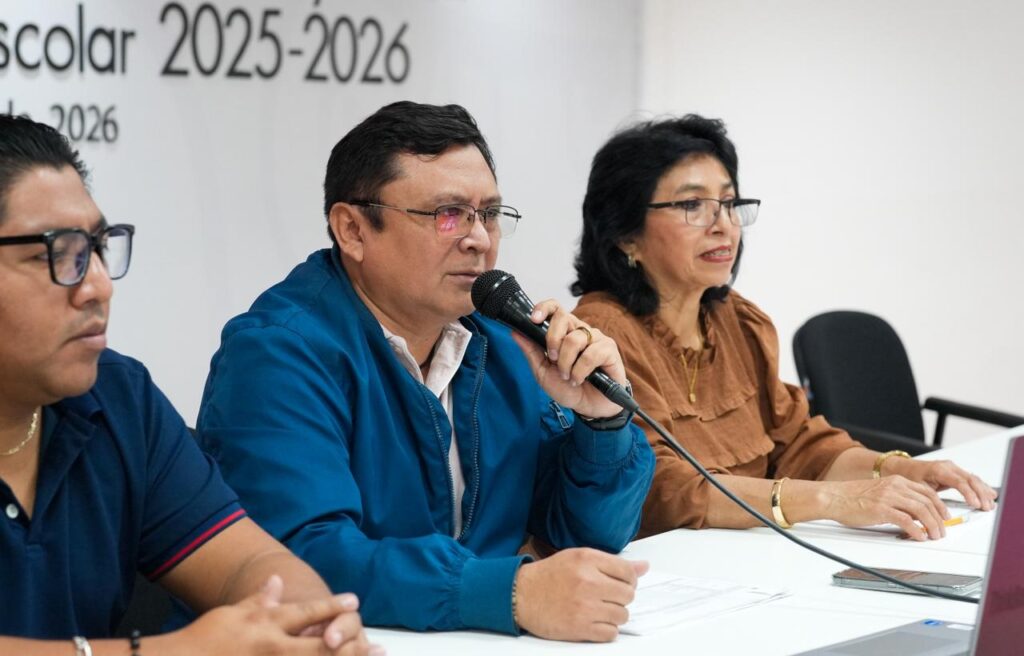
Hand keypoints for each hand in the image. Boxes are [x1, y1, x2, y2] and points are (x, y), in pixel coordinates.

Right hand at [174, 575, 380, 654]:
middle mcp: (274, 650)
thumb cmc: (204, 640)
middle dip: (351, 647)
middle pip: (321, 649)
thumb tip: (277, 580)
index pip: (306, 613)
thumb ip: (259, 600)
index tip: (353, 600)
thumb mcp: (231, 615)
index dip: (332, 606)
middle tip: (375, 645)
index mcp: (266, 626)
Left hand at [510, 299, 627, 418]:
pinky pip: (591, 354)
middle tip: (553, 359)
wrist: (588, 406)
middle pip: (564, 317)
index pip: (555, 308)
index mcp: (564, 332)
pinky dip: (580, 371)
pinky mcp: (609, 350)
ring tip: (567, 376)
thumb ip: (531, 351)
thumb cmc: (568, 387)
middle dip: (553, 340)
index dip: (544, 308)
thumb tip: (515, 332)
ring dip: (566, 362)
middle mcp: (580, 331)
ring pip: (575, 339)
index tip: (534, 319)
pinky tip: (579, 379)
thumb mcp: (543, 372)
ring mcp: (596, 338)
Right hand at [514, 547, 647, 641]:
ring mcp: (584, 606)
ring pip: (622, 615)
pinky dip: (606, 630)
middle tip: (607, 597)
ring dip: (614, 615)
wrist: (521, 595)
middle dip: (621, 597)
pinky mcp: (580, 627)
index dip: (629, 579)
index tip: (621, 583)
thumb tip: (644, 567)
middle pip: (628, 594)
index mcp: (588, 560)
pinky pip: (611, 633)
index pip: (628, 571)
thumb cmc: (550, 576)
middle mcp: (588, 582)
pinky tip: (594, 622)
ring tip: (599, 610)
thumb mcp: (579, 558)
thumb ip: (611, 563)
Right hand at [821, 477, 950, 540]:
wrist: (833, 497)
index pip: (927, 492)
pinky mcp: (881, 509)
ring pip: (921, 511)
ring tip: (934, 536)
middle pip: (928, 502)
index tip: (944, 517)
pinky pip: (906, 520)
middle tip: (941, 531)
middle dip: (939, 519)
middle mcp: (895, 486)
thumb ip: (897, 498)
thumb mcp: (879, 492)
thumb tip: (913, 515)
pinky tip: (919, 537)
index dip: (940, 506)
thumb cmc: (851, 497)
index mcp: (896, 481)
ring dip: (932, 526)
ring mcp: (888, 497)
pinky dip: (917, 530)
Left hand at [885, 458, 997, 510]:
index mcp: (939, 470)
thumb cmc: (909, 477)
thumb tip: (940, 515)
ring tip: (990, 504)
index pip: (959, 482)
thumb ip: (930, 499)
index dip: (969, 493)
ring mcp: (952, 468)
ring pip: (972, 479)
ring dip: (983, 491)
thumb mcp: (917, 488)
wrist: (903, 467)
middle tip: (987, 507)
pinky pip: (970, 479)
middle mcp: (948, 467)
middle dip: (980, 494)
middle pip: (970, 479)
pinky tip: (989, 494)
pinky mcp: (955, 472)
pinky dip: (980, 487)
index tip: (975, 504)